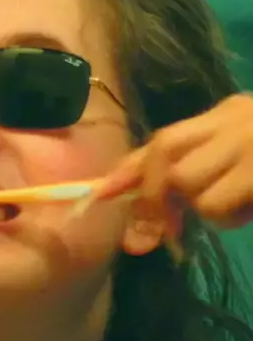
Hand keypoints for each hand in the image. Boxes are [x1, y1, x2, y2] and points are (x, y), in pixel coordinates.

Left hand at [95, 93, 252, 233]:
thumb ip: (202, 162)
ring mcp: (245, 143)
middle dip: (154, 192)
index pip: (165, 138)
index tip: (102, 192)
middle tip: (172, 227)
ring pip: (185, 182)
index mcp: (227, 113)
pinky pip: (214, 206)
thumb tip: (152, 200)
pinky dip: (227, 219)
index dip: (129, 168)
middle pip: (163, 151)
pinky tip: (248, 210)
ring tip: (237, 207)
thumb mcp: (241, 148)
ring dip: (202, 208)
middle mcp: (231, 121)